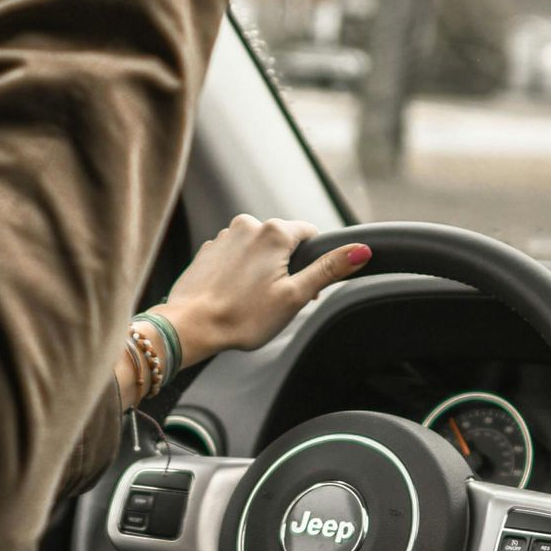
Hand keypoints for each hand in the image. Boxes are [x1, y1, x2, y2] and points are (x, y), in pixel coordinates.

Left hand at [158, 216, 371, 363]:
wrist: (189, 326)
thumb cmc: (243, 316)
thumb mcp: (295, 296)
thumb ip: (329, 269)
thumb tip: (361, 250)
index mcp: (274, 232)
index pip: (310, 234)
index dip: (313, 263)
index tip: (302, 288)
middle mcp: (248, 224)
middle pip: (283, 242)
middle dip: (286, 267)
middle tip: (277, 300)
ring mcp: (225, 236)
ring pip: (258, 249)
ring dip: (262, 270)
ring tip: (251, 301)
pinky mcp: (208, 250)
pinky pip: (235, 256)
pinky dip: (239, 272)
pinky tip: (233, 296)